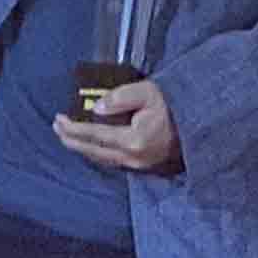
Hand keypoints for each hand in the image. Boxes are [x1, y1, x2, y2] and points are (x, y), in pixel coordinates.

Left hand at [55, 78, 181, 174]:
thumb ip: (120, 97)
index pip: (94, 135)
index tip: (58, 120)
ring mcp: (139, 165)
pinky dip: (96, 153)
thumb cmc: (174, 105)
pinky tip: (90, 146)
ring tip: (68, 137)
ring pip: (102, 160)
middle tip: (56, 128)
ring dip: (82, 148)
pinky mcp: (144, 166)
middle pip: (93, 152)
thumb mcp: (148, 91)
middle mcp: (133, 157)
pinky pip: (113, 161)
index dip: (73, 129)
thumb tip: (96, 108)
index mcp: (133, 139)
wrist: (200, 123)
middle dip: (71, 141)